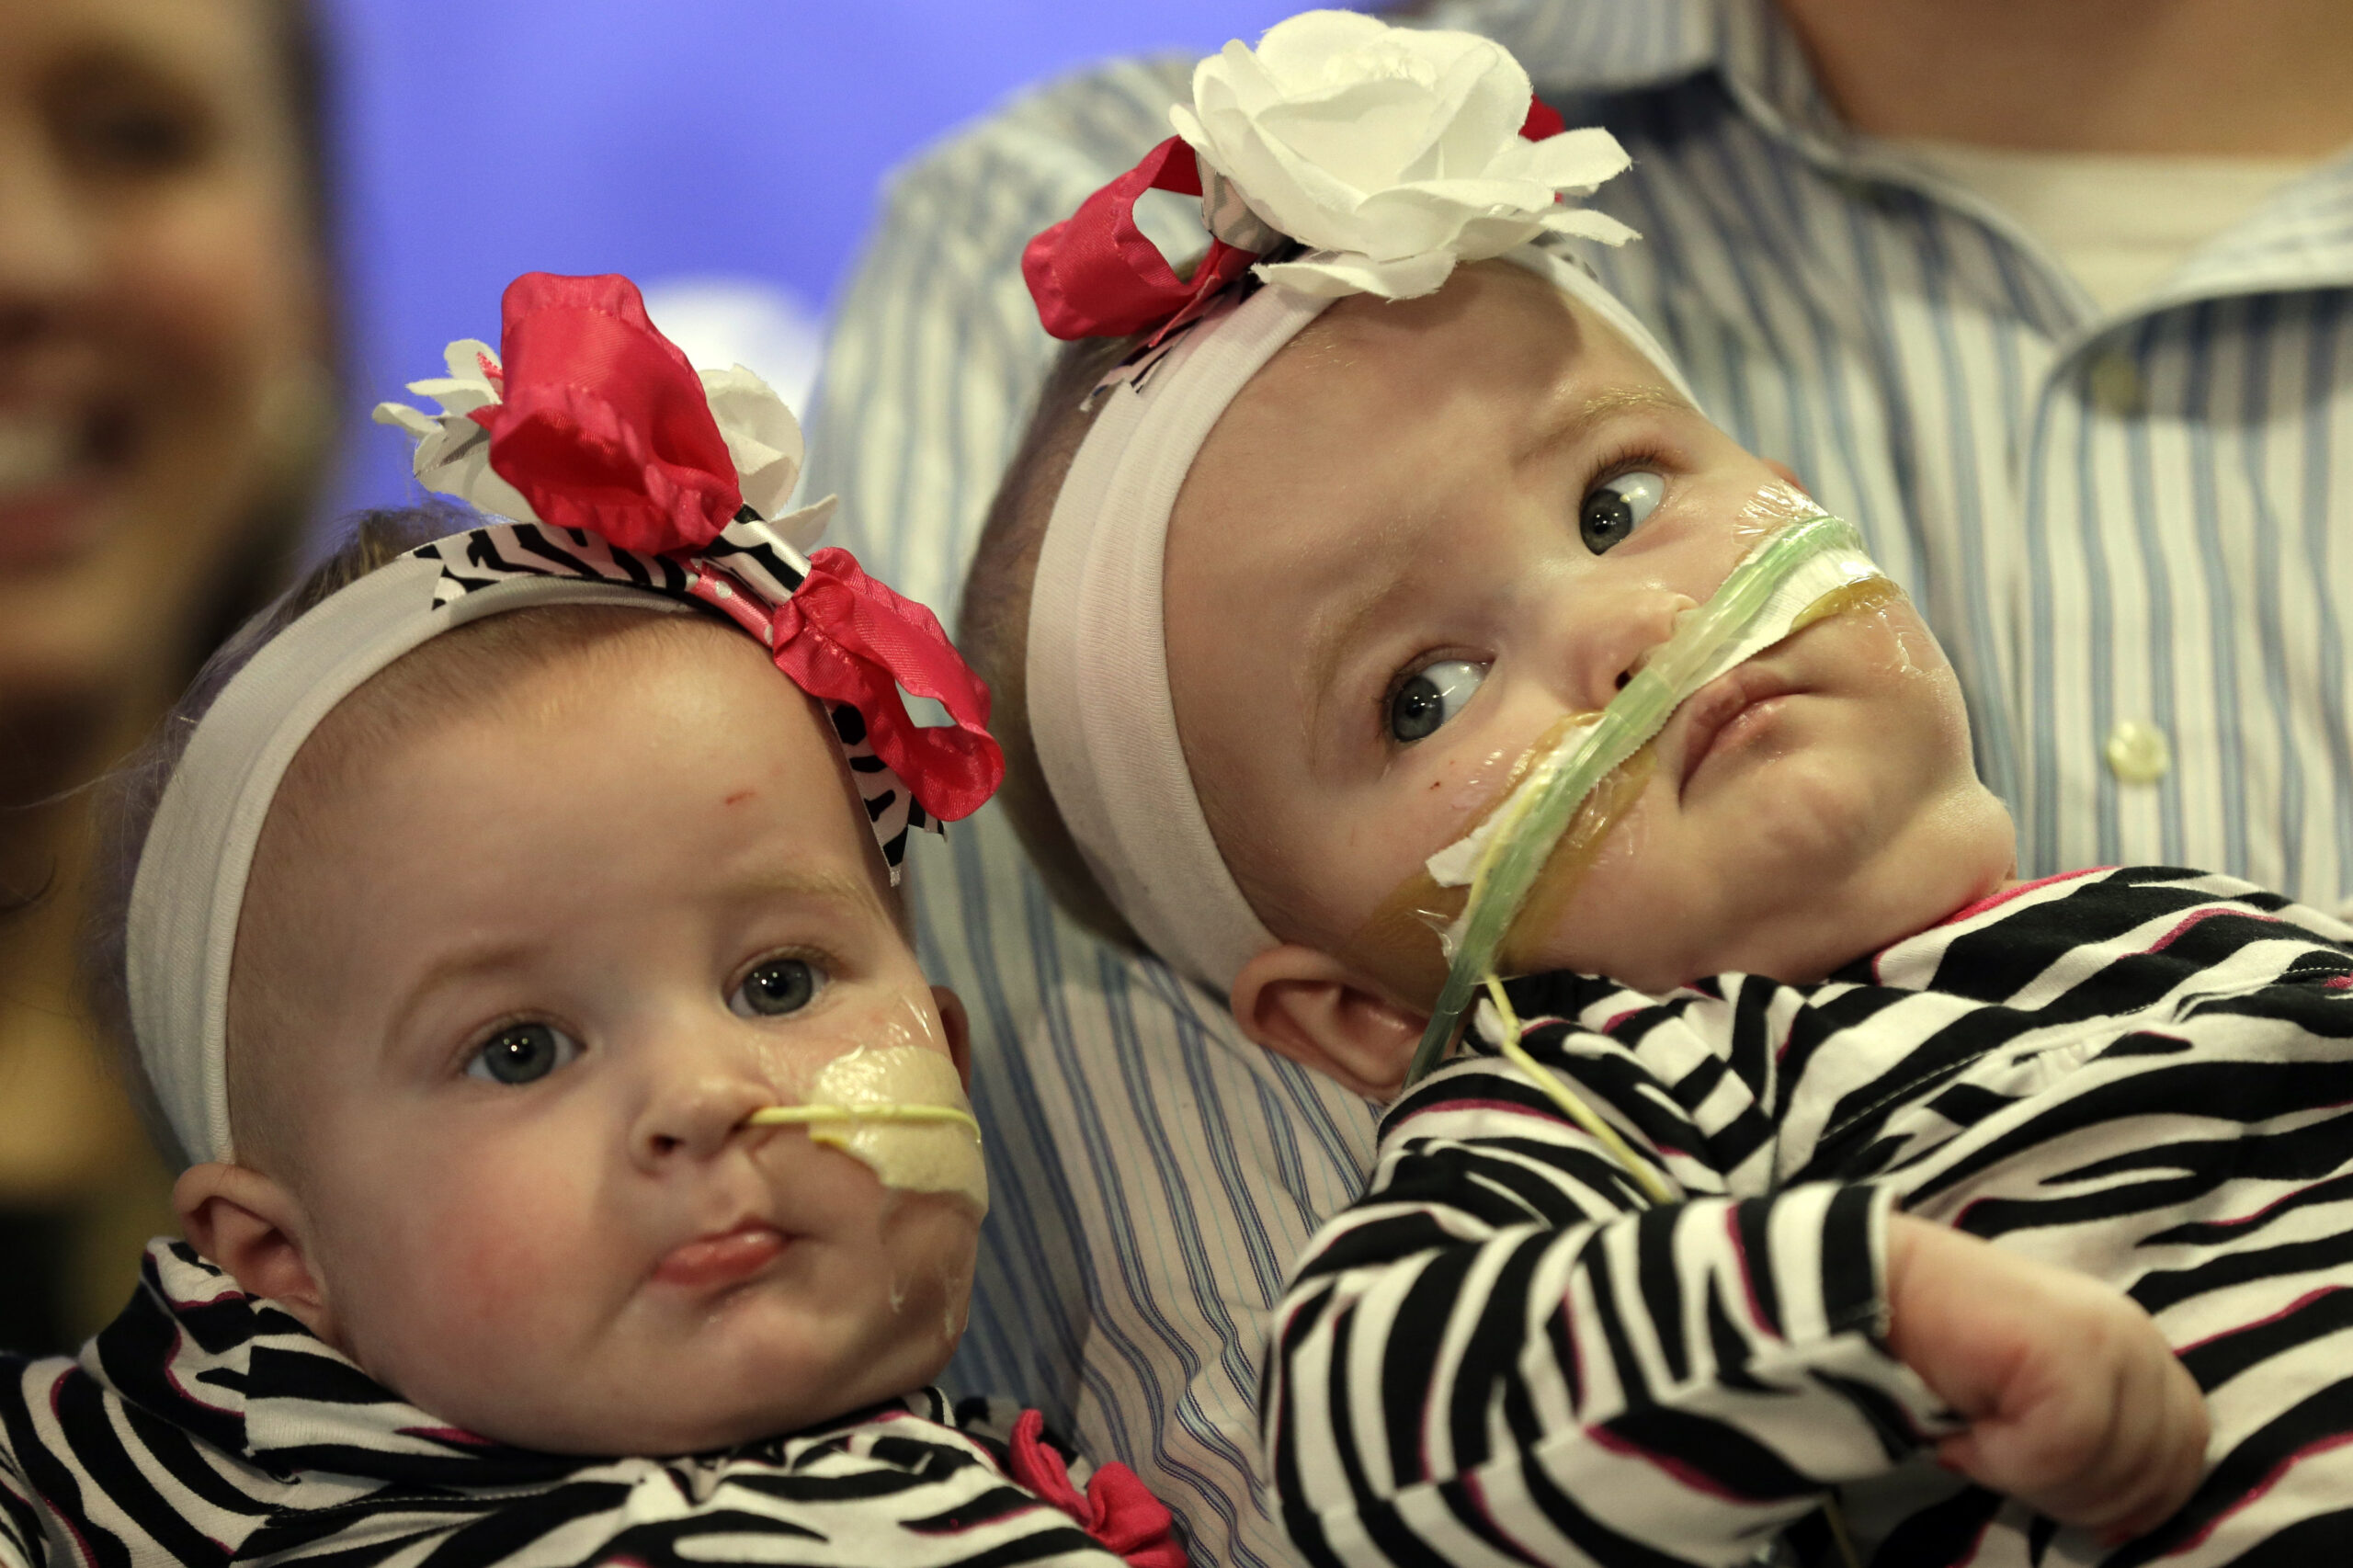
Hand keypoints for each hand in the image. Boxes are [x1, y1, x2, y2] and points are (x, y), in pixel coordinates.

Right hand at [1884, 1215, 2207, 1540]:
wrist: (1879, 1286)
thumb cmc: (1948, 1345)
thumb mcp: (2042, 1400)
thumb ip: (2097, 1438)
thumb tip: (2123, 1525)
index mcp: (2138, 1348)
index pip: (2183, 1447)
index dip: (2143, 1499)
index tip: (2089, 1523)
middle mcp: (2134, 1338)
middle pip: (2150, 1469)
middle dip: (2074, 1496)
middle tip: (2004, 1469)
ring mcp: (2106, 1340)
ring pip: (2102, 1466)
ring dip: (2027, 1477)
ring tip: (1975, 1442)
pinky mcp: (2066, 1350)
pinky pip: (2058, 1449)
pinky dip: (2001, 1459)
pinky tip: (1962, 1434)